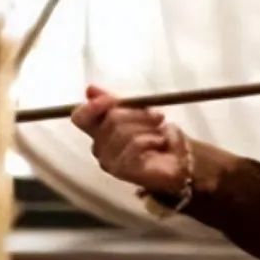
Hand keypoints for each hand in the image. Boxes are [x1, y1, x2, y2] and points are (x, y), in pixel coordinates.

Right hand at [70, 85, 184, 194]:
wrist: (179, 160)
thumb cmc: (158, 136)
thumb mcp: (139, 112)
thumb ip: (115, 102)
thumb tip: (89, 89)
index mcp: (100, 131)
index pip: (81, 117)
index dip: (93, 105)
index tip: (111, 99)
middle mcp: (99, 147)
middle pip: (111, 118)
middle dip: (139, 113)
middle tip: (158, 116)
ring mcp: (109, 161)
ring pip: (124, 131)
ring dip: (149, 127)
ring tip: (160, 134)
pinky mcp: (123, 171)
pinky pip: (135, 145)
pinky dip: (153, 139)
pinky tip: (159, 144)